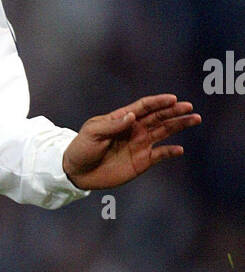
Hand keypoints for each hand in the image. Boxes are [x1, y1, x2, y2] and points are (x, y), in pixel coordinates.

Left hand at [62, 94, 200, 189]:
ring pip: (164, 132)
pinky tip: (180, 149)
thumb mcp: (92, 133)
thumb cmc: (81, 148)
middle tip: (189, 107)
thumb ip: (112, 125)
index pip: (144, 107)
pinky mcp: (141, 161)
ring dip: (179, 125)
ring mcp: (139, 144)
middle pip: (159, 117)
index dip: (158, 102)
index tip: (172, 99)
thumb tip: (132, 116)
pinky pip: (160, 154)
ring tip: (194, 119)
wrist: (77, 172)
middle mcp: (134, 129)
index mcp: (122, 118)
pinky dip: (170, 152)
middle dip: (174, 111)